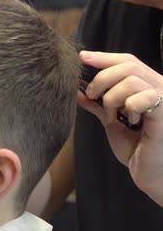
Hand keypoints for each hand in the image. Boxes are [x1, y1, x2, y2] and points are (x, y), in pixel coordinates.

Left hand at [78, 51, 162, 206]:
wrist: (150, 173)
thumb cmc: (136, 148)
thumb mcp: (111, 122)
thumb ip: (98, 105)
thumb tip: (77, 91)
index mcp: (148, 86)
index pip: (127, 60)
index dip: (104, 57)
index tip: (82, 57)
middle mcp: (160, 87)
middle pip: (127, 65)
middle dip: (102, 79)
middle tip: (93, 96)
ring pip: (130, 80)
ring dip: (113, 98)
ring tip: (115, 116)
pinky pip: (142, 97)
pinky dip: (129, 108)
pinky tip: (133, 122)